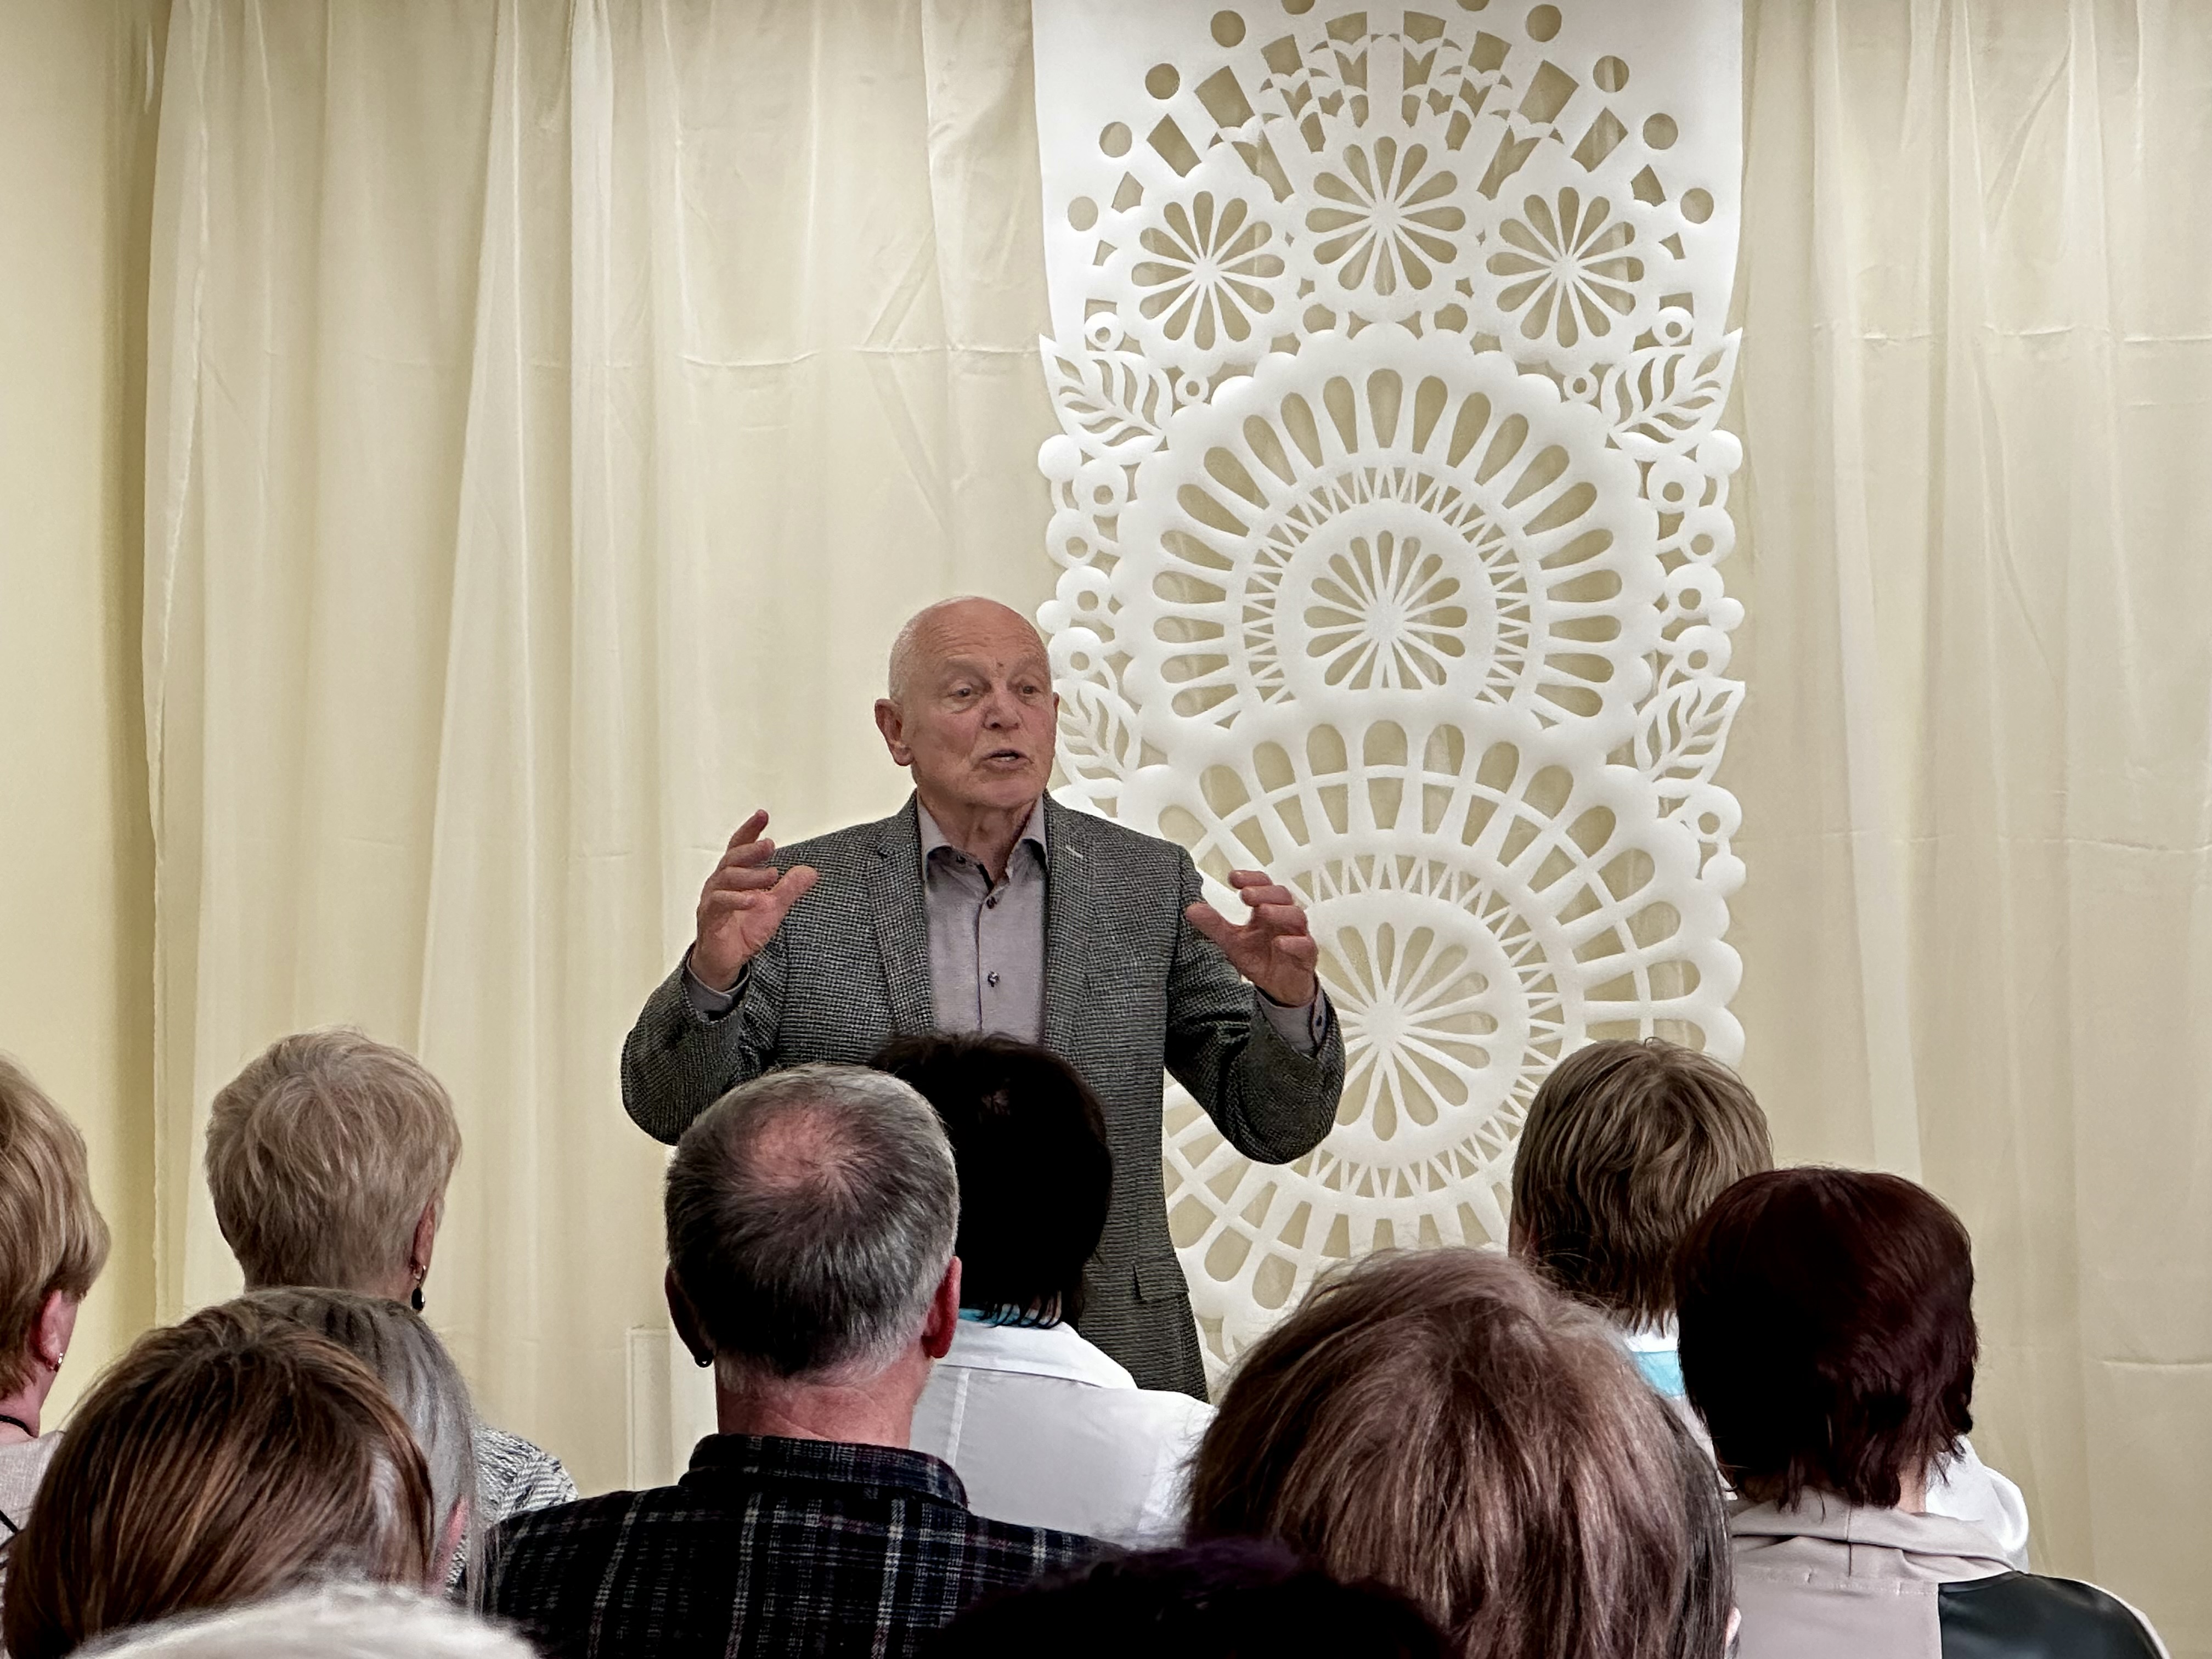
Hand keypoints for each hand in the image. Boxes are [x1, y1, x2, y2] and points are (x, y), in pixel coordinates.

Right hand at [690, 810, 818, 990]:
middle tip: (771, 844)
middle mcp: (719, 883)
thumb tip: (810, 871)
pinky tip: (753, 899)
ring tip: (771, 875)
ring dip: (749, 875)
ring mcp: (712, 900)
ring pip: (725, 878)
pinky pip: (718, 903)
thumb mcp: (774, 907)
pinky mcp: (709, 918)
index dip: (750, 830)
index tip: (762, 815)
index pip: (739, 847)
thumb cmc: (743, 930)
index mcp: (734, 876)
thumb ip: (789, 889)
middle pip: (732, 858)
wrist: (726, 959)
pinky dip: (736, 899)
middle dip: (752, 850)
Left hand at [1186, 870, 1319, 1007]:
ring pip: (1296, 916)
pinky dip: (1294, 942)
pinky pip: (1306, 945)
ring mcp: (1297, 935)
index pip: (1263, 886)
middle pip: (1282, 895)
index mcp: (1266, 910)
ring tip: (1262, 912)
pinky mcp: (1306, 956)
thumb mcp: (1232, 943)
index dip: (1251, 879)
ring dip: (1279, 912)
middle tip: (1245, 894)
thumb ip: (1215, 926)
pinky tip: (1280, 943)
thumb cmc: (1260, 959)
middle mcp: (1283, 918)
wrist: (1279, 988)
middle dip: (1264, 892)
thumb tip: (1192, 909)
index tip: (1233, 878)